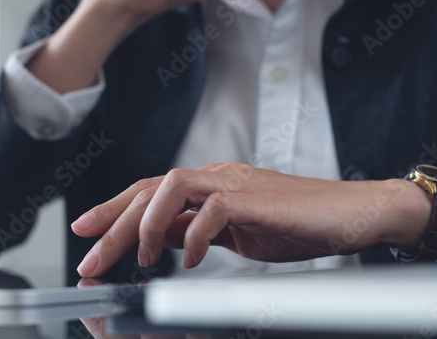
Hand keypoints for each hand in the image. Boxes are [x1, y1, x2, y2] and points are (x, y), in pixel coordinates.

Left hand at [70, 163, 429, 277]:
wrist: (352, 214)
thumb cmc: (301, 223)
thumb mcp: (238, 233)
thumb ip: (201, 231)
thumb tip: (166, 241)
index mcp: (210, 185)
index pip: (149, 191)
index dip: (113, 209)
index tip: (85, 232)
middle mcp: (216, 176)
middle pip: (149, 189)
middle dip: (113, 223)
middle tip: (90, 257)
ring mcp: (235, 182)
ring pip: (170, 187)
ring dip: (146, 224)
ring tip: (140, 258)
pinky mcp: (255, 197)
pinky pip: (212, 208)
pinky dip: (194, 235)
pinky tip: (190, 260)